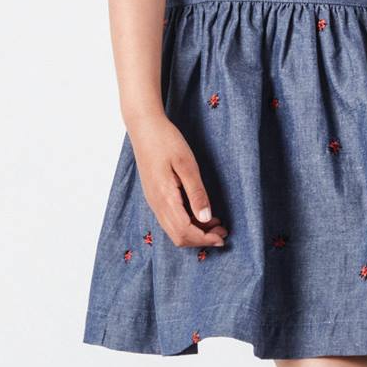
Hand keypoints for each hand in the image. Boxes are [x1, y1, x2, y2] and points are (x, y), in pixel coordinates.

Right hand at [128, 113, 228, 249]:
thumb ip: (196, 193)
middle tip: (222, 232)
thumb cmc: (166, 141)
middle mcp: (156, 204)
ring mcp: (153, 201)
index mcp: (165, 198)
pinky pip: (169, 220)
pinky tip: (200, 212)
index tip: (223, 237)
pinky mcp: (154, 196)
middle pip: (178, 237)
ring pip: (173, 230)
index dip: (205, 239)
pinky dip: (186, 223)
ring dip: (194, 232)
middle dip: (201, 239)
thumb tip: (207, 218)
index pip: (185, 232)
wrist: (144, 127)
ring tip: (215, 223)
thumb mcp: (187, 165)